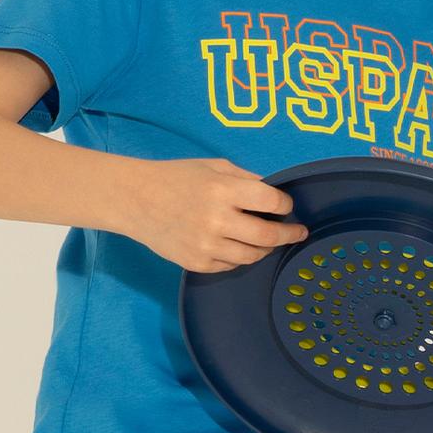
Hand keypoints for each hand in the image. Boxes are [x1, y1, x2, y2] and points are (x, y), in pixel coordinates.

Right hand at [116, 156, 308, 273]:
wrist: (134, 199)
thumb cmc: (176, 177)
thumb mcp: (214, 166)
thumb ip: (246, 180)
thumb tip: (274, 194)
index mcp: (223, 190)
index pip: (271, 201)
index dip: (285, 204)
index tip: (286, 206)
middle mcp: (217, 220)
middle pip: (269, 235)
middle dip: (289, 234)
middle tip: (297, 232)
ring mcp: (206, 245)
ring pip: (253, 256)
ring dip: (266, 249)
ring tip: (269, 241)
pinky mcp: (197, 262)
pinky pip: (230, 265)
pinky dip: (239, 256)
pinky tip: (239, 246)